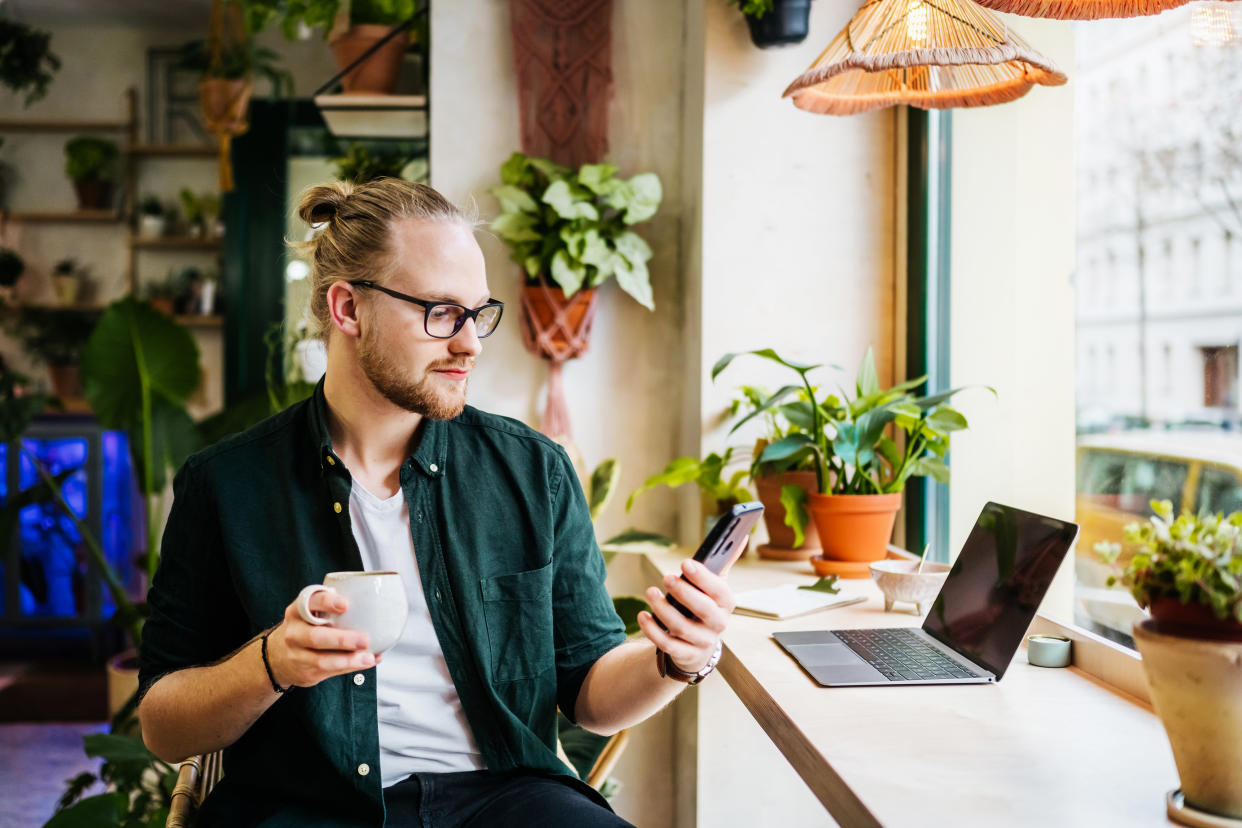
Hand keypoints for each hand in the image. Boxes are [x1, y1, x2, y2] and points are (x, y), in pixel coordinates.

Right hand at [266, 590, 380, 688]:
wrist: (278, 656)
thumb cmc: (306, 627)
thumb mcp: (310, 613)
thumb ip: (332, 608)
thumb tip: (376, 609)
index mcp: (298, 611)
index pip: (309, 603)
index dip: (327, 602)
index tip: (345, 605)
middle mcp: (294, 632)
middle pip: (316, 637)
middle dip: (342, 639)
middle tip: (365, 639)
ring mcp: (297, 654)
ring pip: (322, 660)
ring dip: (349, 660)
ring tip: (368, 658)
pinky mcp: (305, 672)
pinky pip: (329, 671)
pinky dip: (350, 668)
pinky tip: (366, 662)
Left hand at [638, 560, 735, 673]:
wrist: (699, 643)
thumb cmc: (705, 604)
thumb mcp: (715, 585)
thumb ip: (724, 562)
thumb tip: (742, 535)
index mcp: (726, 603)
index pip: (720, 591)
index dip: (703, 577)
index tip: (685, 563)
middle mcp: (718, 624)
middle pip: (704, 610)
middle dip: (684, 592)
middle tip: (666, 577)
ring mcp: (702, 641)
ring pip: (682, 627)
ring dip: (663, 609)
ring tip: (650, 592)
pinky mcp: (686, 654)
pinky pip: (668, 645)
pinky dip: (653, 631)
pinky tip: (643, 615)